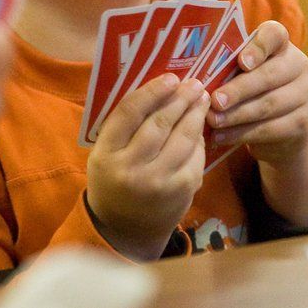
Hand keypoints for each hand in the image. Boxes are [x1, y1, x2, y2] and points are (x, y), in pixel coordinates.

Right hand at [86, 74, 207, 260]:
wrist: (125, 229)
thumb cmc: (114, 180)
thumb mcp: (106, 153)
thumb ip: (124, 125)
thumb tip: (159, 88)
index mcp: (105, 154)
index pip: (129, 112)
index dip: (152, 91)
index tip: (170, 78)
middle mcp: (130, 169)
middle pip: (160, 123)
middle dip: (180, 98)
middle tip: (194, 83)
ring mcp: (158, 181)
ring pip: (183, 137)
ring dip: (195, 113)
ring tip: (201, 98)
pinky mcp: (181, 190)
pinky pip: (195, 155)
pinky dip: (200, 138)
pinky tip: (200, 126)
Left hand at [207, 21, 307, 165]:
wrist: (282, 128)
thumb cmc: (251, 90)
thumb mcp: (243, 73)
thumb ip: (227, 68)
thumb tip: (192, 77)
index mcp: (281, 45)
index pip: (275, 35)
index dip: (258, 47)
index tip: (241, 61)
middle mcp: (298, 65)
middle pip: (269, 75)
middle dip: (239, 89)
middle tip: (214, 100)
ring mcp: (305, 95)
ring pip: (269, 104)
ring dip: (237, 115)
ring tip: (212, 120)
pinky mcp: (303, 122)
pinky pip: (270, 128)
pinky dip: (242, 134)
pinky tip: (221, 137)